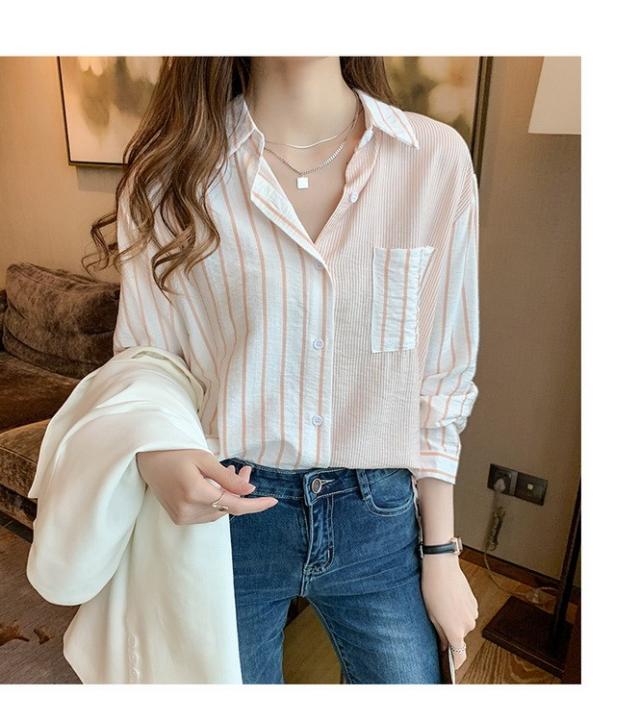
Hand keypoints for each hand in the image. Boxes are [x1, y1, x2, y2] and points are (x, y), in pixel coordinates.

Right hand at [135, 449, 277, 524]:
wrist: (147, 460)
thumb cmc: (176, 453)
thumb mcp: (205, 459)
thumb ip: (227, 478)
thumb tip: (249, 492)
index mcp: (195, 493)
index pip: (234, 505)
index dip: (256, 504)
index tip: (273, 501)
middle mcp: (188, 510)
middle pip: (227, 506)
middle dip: (240, 490)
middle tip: (244, 470)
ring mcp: (182, 517)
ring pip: (218, 510)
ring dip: (228, 494)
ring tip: (229, 472)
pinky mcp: (179, 518)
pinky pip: (207, 513)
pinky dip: (217, 500)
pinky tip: (215, 484)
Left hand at [420, 553, 478, 669]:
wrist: (442, 567)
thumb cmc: (433, 588)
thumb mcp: (431, 614)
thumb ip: (439, 632)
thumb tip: (444, 644)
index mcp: (455, 631)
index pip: (459, 656)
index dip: (455, 663)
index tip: (450, 665)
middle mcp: (467, 625)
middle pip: (459, 637)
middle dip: (449, 632)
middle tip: (437, 618)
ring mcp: (472, 614)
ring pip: (463, 624)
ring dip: (454, 620)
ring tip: (442, 605)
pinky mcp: (474, 603)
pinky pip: (466, 613)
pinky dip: (459, 611)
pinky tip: (449, 599)